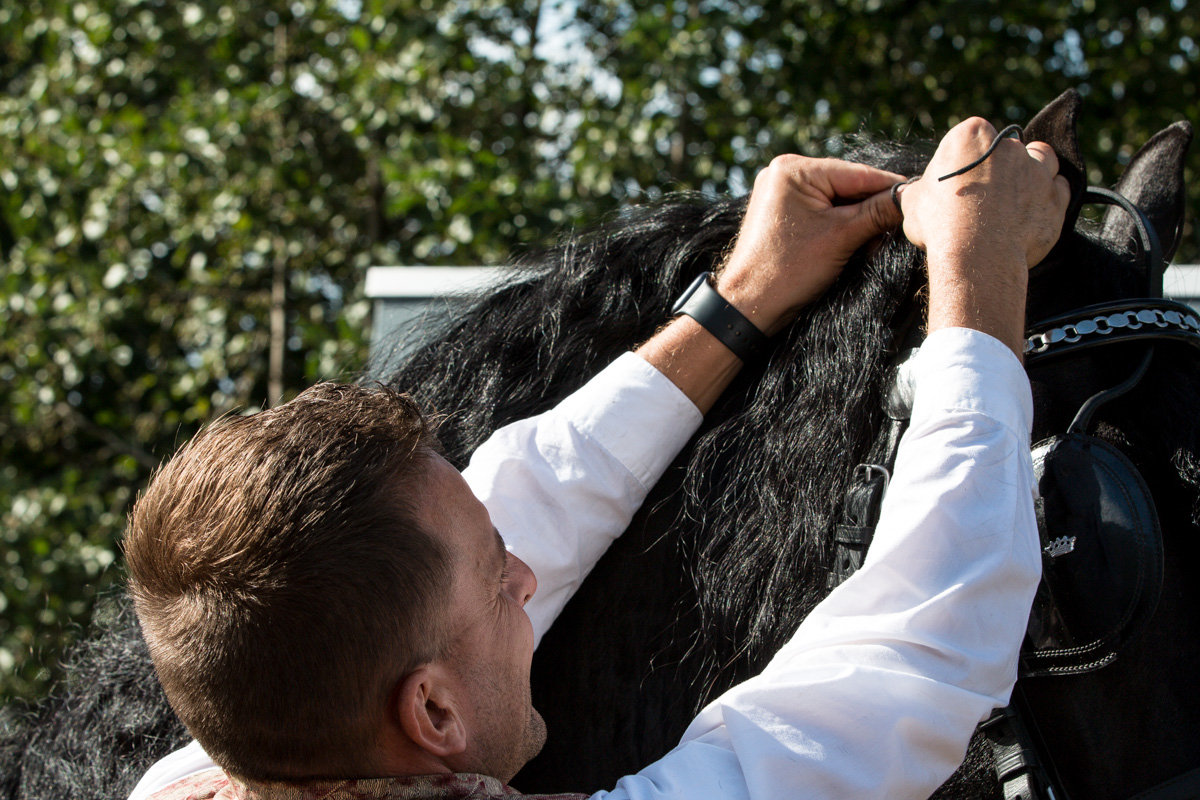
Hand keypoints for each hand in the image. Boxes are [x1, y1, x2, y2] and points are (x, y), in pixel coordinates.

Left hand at [716, 156, 904, 335]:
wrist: (749, 305)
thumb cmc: (787, 271)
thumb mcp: (841, 238)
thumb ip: (878, 213)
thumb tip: (911, 198)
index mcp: (794, 169)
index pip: (858, 174)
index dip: (891, 189)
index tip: (920, 200)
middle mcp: (784, 173)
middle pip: (848, 186)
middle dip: (871, 211)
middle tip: (891, 235)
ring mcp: (781, 192)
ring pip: (838, 201)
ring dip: (858, 223)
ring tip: (868, 247)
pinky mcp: (782, 212)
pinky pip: (822, 212)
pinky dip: (840, 228)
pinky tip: (852, 246)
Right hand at [897, 117, 1070, 355]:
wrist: (976, 256)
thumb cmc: (940, 226)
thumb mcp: (914, 204)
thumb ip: (920, 192)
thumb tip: (915, 194)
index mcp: (971, 136)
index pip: (972, 137)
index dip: (966, 160)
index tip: (960, 182)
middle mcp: (1008, 145)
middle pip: (1007, 147)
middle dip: (999, 167)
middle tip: (985, 196)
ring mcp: (1036, 170)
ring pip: (1042, 158)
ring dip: (1033, 171)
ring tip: (1016, 197)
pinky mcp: (1055, 197)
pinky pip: (1060, 189)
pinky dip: (1050, 198)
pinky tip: (1031, 213)